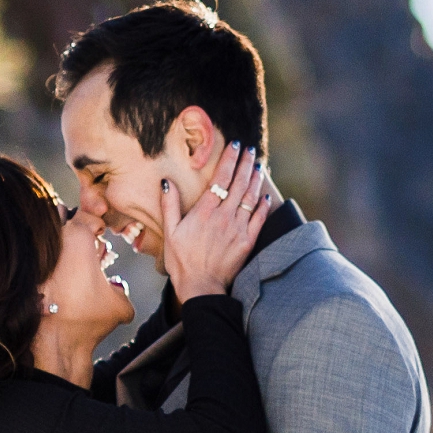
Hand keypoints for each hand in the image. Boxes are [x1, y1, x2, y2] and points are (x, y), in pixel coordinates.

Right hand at [157, 138, 276, 301]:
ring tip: (259, 166)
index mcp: (204, 211)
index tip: (235, 145)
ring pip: (251, 198)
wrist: (201, 287)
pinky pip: (259, 219)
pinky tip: (265, 195)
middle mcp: (224, 216)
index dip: (229, 159)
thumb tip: (167, 182)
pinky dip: (263, 205)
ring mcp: (238, 229)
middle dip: (245, 163)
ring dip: (256, 179)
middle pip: (239, 183)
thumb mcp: (169, 232)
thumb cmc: (182, 261)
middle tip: (250, 150)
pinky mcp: (247, 242)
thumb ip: (170, 205)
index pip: (221, 178)